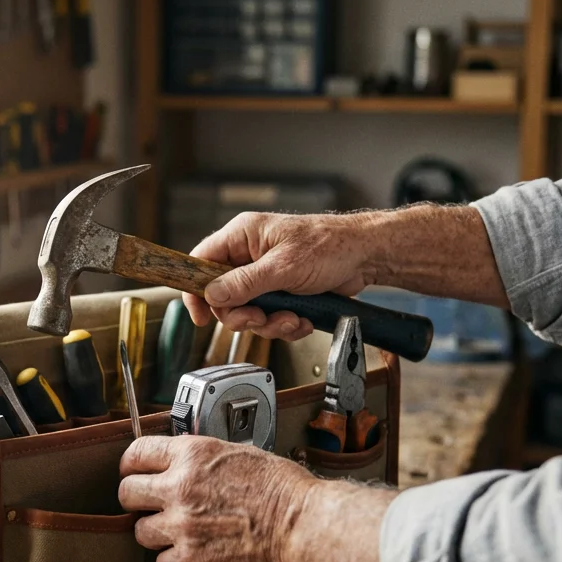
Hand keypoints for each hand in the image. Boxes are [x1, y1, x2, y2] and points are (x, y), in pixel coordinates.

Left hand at [118, 434, 317, 561]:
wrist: (303, 525)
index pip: (137, 454)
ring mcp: (182, 526)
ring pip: (141, 531)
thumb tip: (181, 465)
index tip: (133, 472)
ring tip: (179, 532)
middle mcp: (180, 487)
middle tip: (148, 505)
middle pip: (128, 493)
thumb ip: (201, 460)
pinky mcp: (191, 560)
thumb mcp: (238, 453)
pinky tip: (193, 553)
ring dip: (156, 532)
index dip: (131, 465)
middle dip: (136, 499)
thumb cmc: (283, 490)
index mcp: (192, 455)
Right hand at [184, 211, 379, 340]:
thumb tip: (213, 294)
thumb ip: (245, 282)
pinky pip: (269, 318)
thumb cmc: (330, 245)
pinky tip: (301, 318)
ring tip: (291, 317)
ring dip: (270, 322)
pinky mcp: (281, 293)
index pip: (201, 261)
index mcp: (243, 236)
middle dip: (244, 315)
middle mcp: (250, 256)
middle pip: (224, 296)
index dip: (196, 290)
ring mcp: (265, 276)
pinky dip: (285, 324)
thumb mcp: (283, 266)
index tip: (201, 315)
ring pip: (248, 312)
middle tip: (259, 317)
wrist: (365, 256)